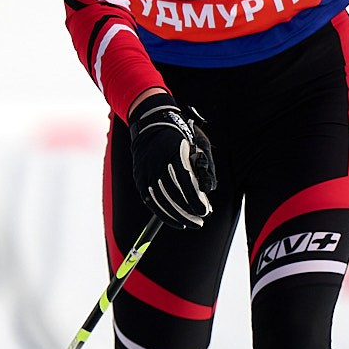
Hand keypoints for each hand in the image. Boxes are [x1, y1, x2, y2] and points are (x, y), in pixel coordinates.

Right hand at [130, 93, 217, 226]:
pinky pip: (151, 201)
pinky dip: (163, 214)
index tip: (204, 212)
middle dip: (187, 211)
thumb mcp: (198, 146)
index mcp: (174, 153)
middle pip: (173, 194)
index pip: (185, 182)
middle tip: (200, 221)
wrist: (152, 124)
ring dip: (176, 216)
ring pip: (161, 200)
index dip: (195, 200)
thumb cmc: (182, 137)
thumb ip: (205, 168)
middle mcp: (158, 163)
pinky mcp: (139, 179)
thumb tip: (209, 191)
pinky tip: (176, 222)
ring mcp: (146, 172)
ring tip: (190, 224)